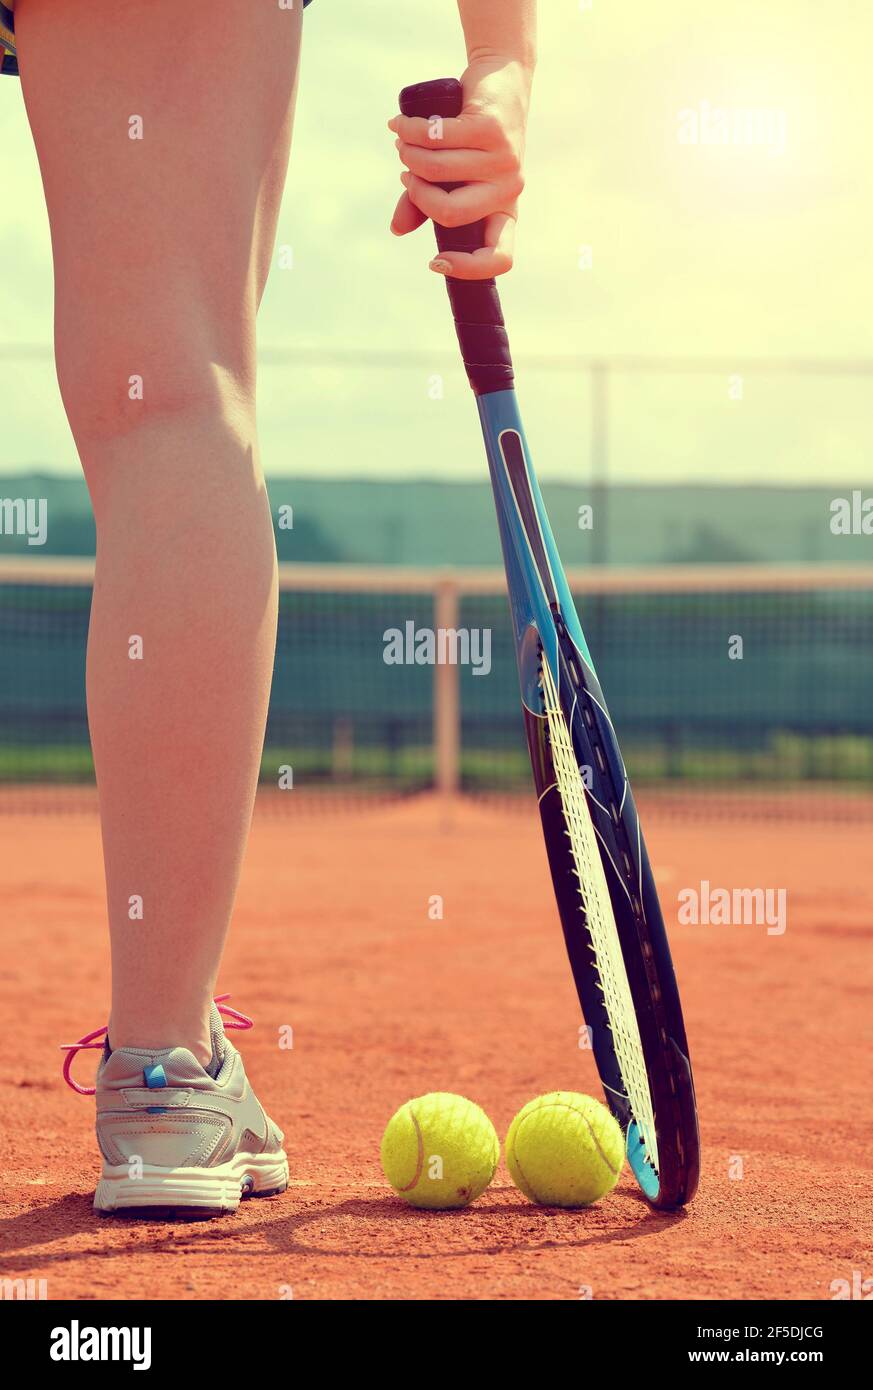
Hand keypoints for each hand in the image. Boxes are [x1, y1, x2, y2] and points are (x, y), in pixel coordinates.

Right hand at [387, 58, 531, 279]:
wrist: (500, 80)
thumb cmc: (471, 139)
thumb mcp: (450, 178)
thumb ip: (423, 204)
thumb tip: (398, 229)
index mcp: (504, 211)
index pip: (500, 258)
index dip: (469, 268)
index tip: (434, 261)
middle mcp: (510, 190)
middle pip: (450, 213)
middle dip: (417, 194)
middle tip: (407, 174)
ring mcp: (504, 160)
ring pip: (437, 171)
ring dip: (409, 155)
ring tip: (403, 142)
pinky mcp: (492, 129)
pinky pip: (436, 139)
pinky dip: (411, 131)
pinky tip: (402, 125)